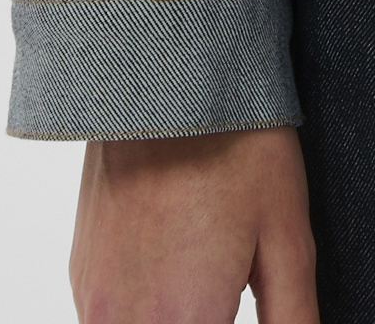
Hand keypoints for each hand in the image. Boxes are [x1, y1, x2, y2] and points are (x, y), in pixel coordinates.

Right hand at [69, 128, 316, 323]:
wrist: (165, 74)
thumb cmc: (237, 149)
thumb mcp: (287, 237)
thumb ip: (294, 318)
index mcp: (185, 319)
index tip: (237, 309)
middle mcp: (126, 320)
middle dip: (204, 319)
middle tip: (228, 295)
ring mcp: (94, 301)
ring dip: (173, 315)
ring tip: (208, 274)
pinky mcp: (79, 274)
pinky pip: (107, 319)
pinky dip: (143, 311)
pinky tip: (176, 267)